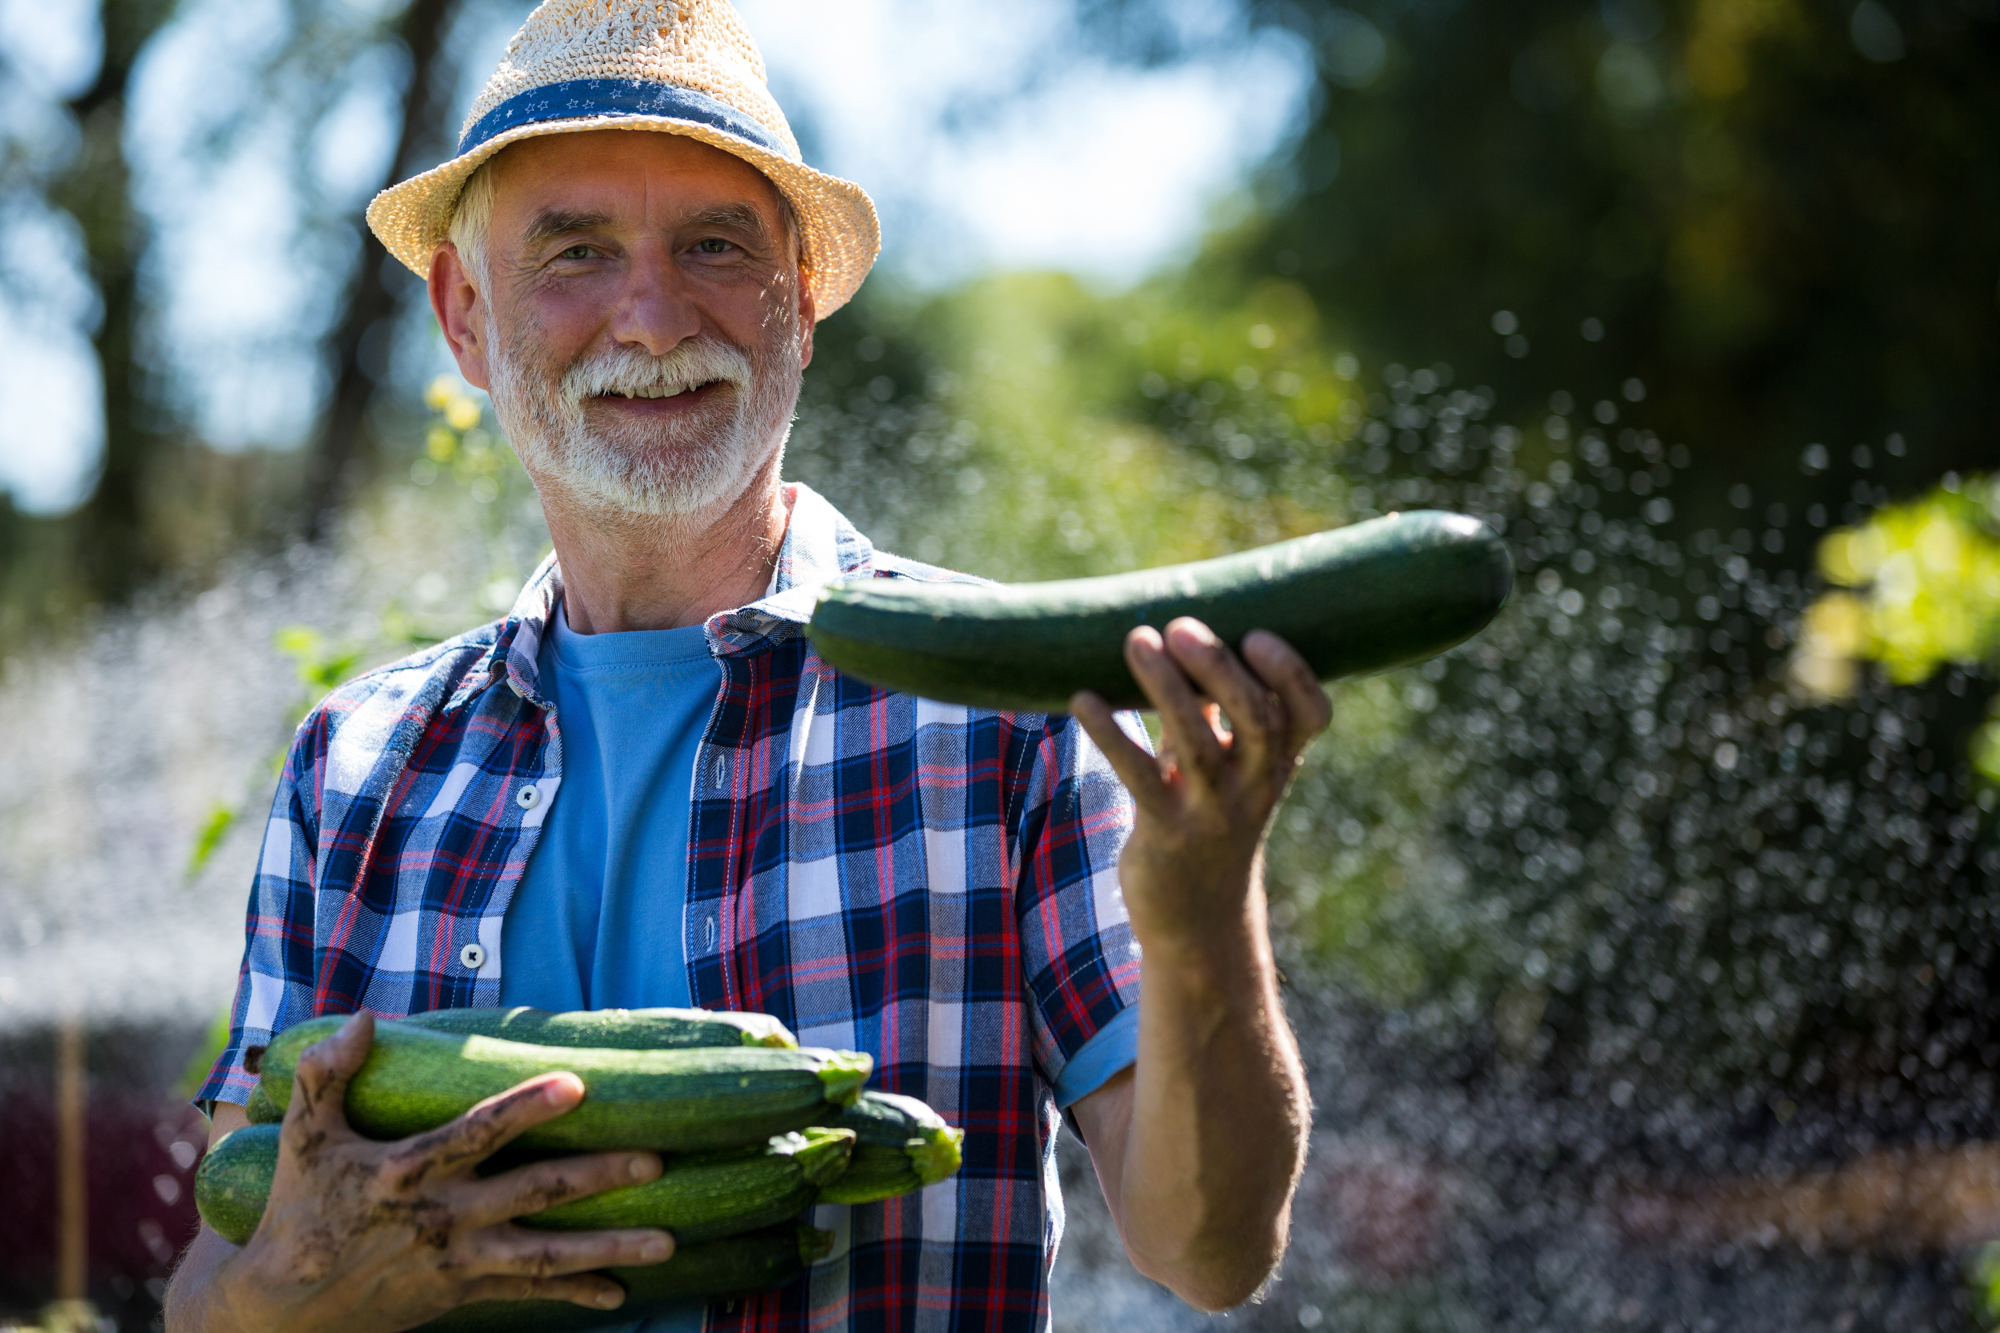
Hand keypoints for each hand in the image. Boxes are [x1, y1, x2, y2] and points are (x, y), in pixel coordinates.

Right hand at [206, 1013, 672, 1332]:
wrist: (281, 1311)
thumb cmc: (298, 1208)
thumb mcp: (301, 1138)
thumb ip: (327, 1075)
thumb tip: (363, 1017)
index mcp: (405, 1173)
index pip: (475, 1133)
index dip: (525, 1109)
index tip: (577, 1084)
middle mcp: (441, 1218)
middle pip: (532, 1194)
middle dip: (597, 1178)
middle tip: (656, 1161)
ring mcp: (458, 1260)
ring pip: (545, 1255)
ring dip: (607, 1249)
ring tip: (667, 1241)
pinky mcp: (463, 1291)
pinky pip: (528, 1294)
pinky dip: (575, 1293)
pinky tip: (622, 1294)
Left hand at [1071, 618, 1329, 949]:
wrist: (1199, 922)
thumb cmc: (1209, 821)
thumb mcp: (1228, 769)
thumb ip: (1217, 713)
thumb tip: (1183, 638)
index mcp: (1278, 763)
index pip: (1310, 714)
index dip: (1292, 673)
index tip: (1258, 634)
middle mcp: (1256, 787)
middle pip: (1255, 718)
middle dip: (1219, 666)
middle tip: (1180, 626)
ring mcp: (1214, 813)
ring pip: (1197, 743)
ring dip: (1164, 687)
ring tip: (1136, 640)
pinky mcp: (1167, 834)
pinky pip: (1141, 778)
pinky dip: (1112, 735)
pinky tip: (1083, 699)